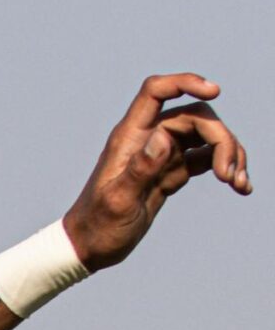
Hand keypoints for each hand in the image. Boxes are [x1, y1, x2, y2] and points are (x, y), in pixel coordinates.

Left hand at [60, 73, 249, 271]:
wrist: (91, 246)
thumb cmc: (97, 225)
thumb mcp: (118, 201)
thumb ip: (140, 169)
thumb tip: (163, 138)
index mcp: (129, 137)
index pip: (156, 92)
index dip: (184, 83)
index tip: (214, 91)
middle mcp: (148, 139)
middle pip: (195, 117)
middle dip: (221, 139)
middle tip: (229, 175)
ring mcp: (162, 154)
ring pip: (206, 136)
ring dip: (229, 154)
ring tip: (238, 183)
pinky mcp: (173, 171)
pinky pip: (207, 159)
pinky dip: (226, 167)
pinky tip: (240, 187)